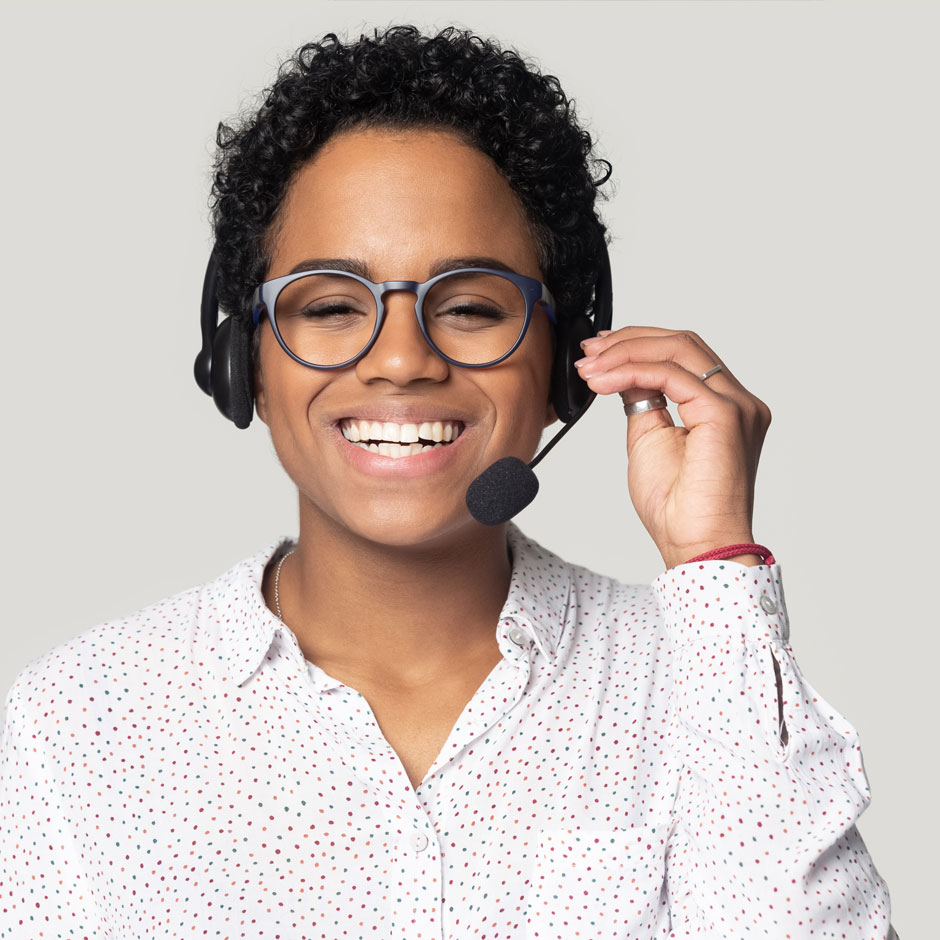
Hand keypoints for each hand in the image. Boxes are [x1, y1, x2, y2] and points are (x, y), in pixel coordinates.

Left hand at [574, 326, 771, 568]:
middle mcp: (737, 401)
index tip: (597, 350)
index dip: (637, 344)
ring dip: (625, 353)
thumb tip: (626, 373)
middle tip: (588, 351)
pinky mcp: (725, 414)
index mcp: (724, 406)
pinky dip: (632, 371)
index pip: (683, 355)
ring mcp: (736, 405)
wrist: (695, 544)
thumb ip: (643, 400)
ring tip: (590, 366)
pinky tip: (604, 381)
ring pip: (678, 351)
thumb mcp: (648, 439)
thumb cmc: (677, 508)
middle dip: (628, 341)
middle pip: (682, 344)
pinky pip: (672, 376)